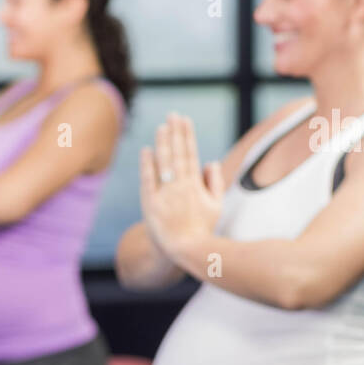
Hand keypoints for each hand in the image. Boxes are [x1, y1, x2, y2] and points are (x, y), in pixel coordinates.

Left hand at [139, 113, 224, 261]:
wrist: (185, 250)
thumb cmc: (201, 228)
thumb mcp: (216, 205)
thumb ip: (215, 182)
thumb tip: (209, 161)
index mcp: (195, 185)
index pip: (190, 153)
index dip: (187, 135)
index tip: (184, 119)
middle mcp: (180, 186)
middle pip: (177, 154)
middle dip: (174, 132)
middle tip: (172, 114)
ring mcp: (165, 194)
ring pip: (164, 163)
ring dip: (162, 143)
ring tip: (161, 127)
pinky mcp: (151, 203)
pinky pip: (148, 180)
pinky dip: (148, 165)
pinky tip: (146, 150)